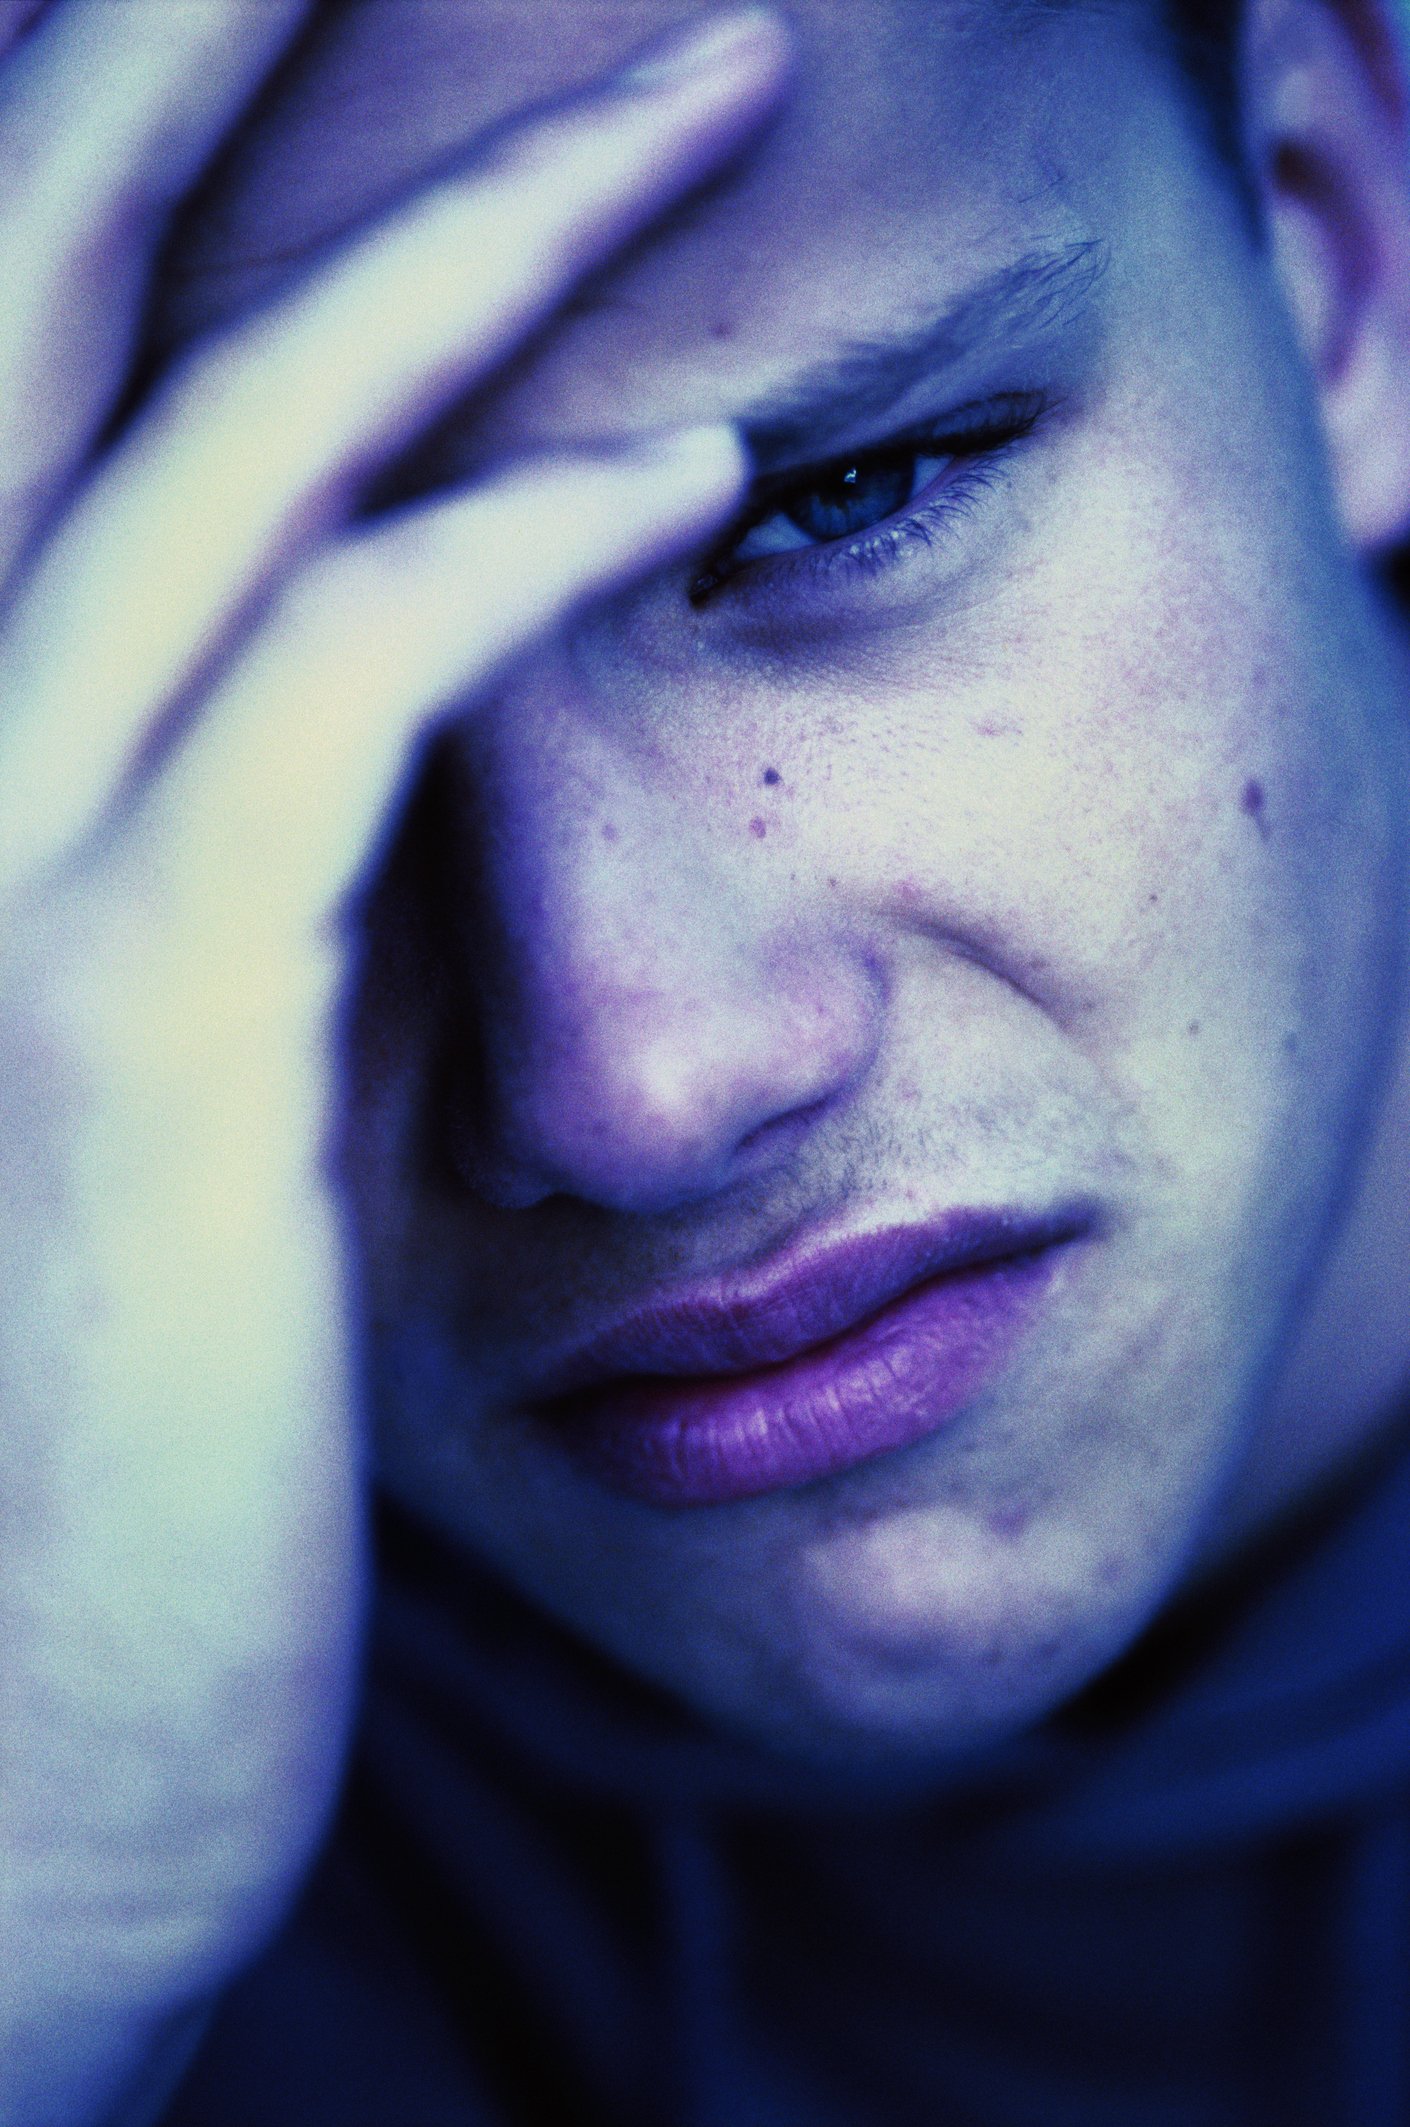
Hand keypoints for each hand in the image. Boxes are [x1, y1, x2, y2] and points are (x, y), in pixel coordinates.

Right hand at [0, 8, 779, 2119]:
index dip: (126, 123)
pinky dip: (534, 538)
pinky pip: (362, 676)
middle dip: (245, 26)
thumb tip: (359, 642)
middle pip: (49, 252)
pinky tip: (696, 463)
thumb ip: (194, 824)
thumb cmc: (63, 1404)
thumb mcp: (100, 1045)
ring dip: (494, 221)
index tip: (339, 19)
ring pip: (235, 420)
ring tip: (710, 77)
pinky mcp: (141, 1020)